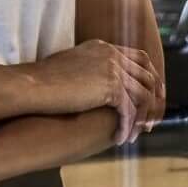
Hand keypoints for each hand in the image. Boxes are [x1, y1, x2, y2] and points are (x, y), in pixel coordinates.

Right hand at [31, 39, 163, 143]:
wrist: (33, 85)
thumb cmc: (42, 78)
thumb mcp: (70, 63)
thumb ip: (88, 66)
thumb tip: (94, 80)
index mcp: (104, 47)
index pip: (140, 58)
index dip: (150, 78)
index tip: (152, 95)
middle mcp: (112, 55)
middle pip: (148, 76)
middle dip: (154, 99)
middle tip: (151, 120)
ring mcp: (113, 70)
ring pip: (143, 96)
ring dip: (143, 118)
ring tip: (136, 134)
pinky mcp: (111, 88)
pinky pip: (129, 111)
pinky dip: (127, 127)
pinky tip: (121, 139)